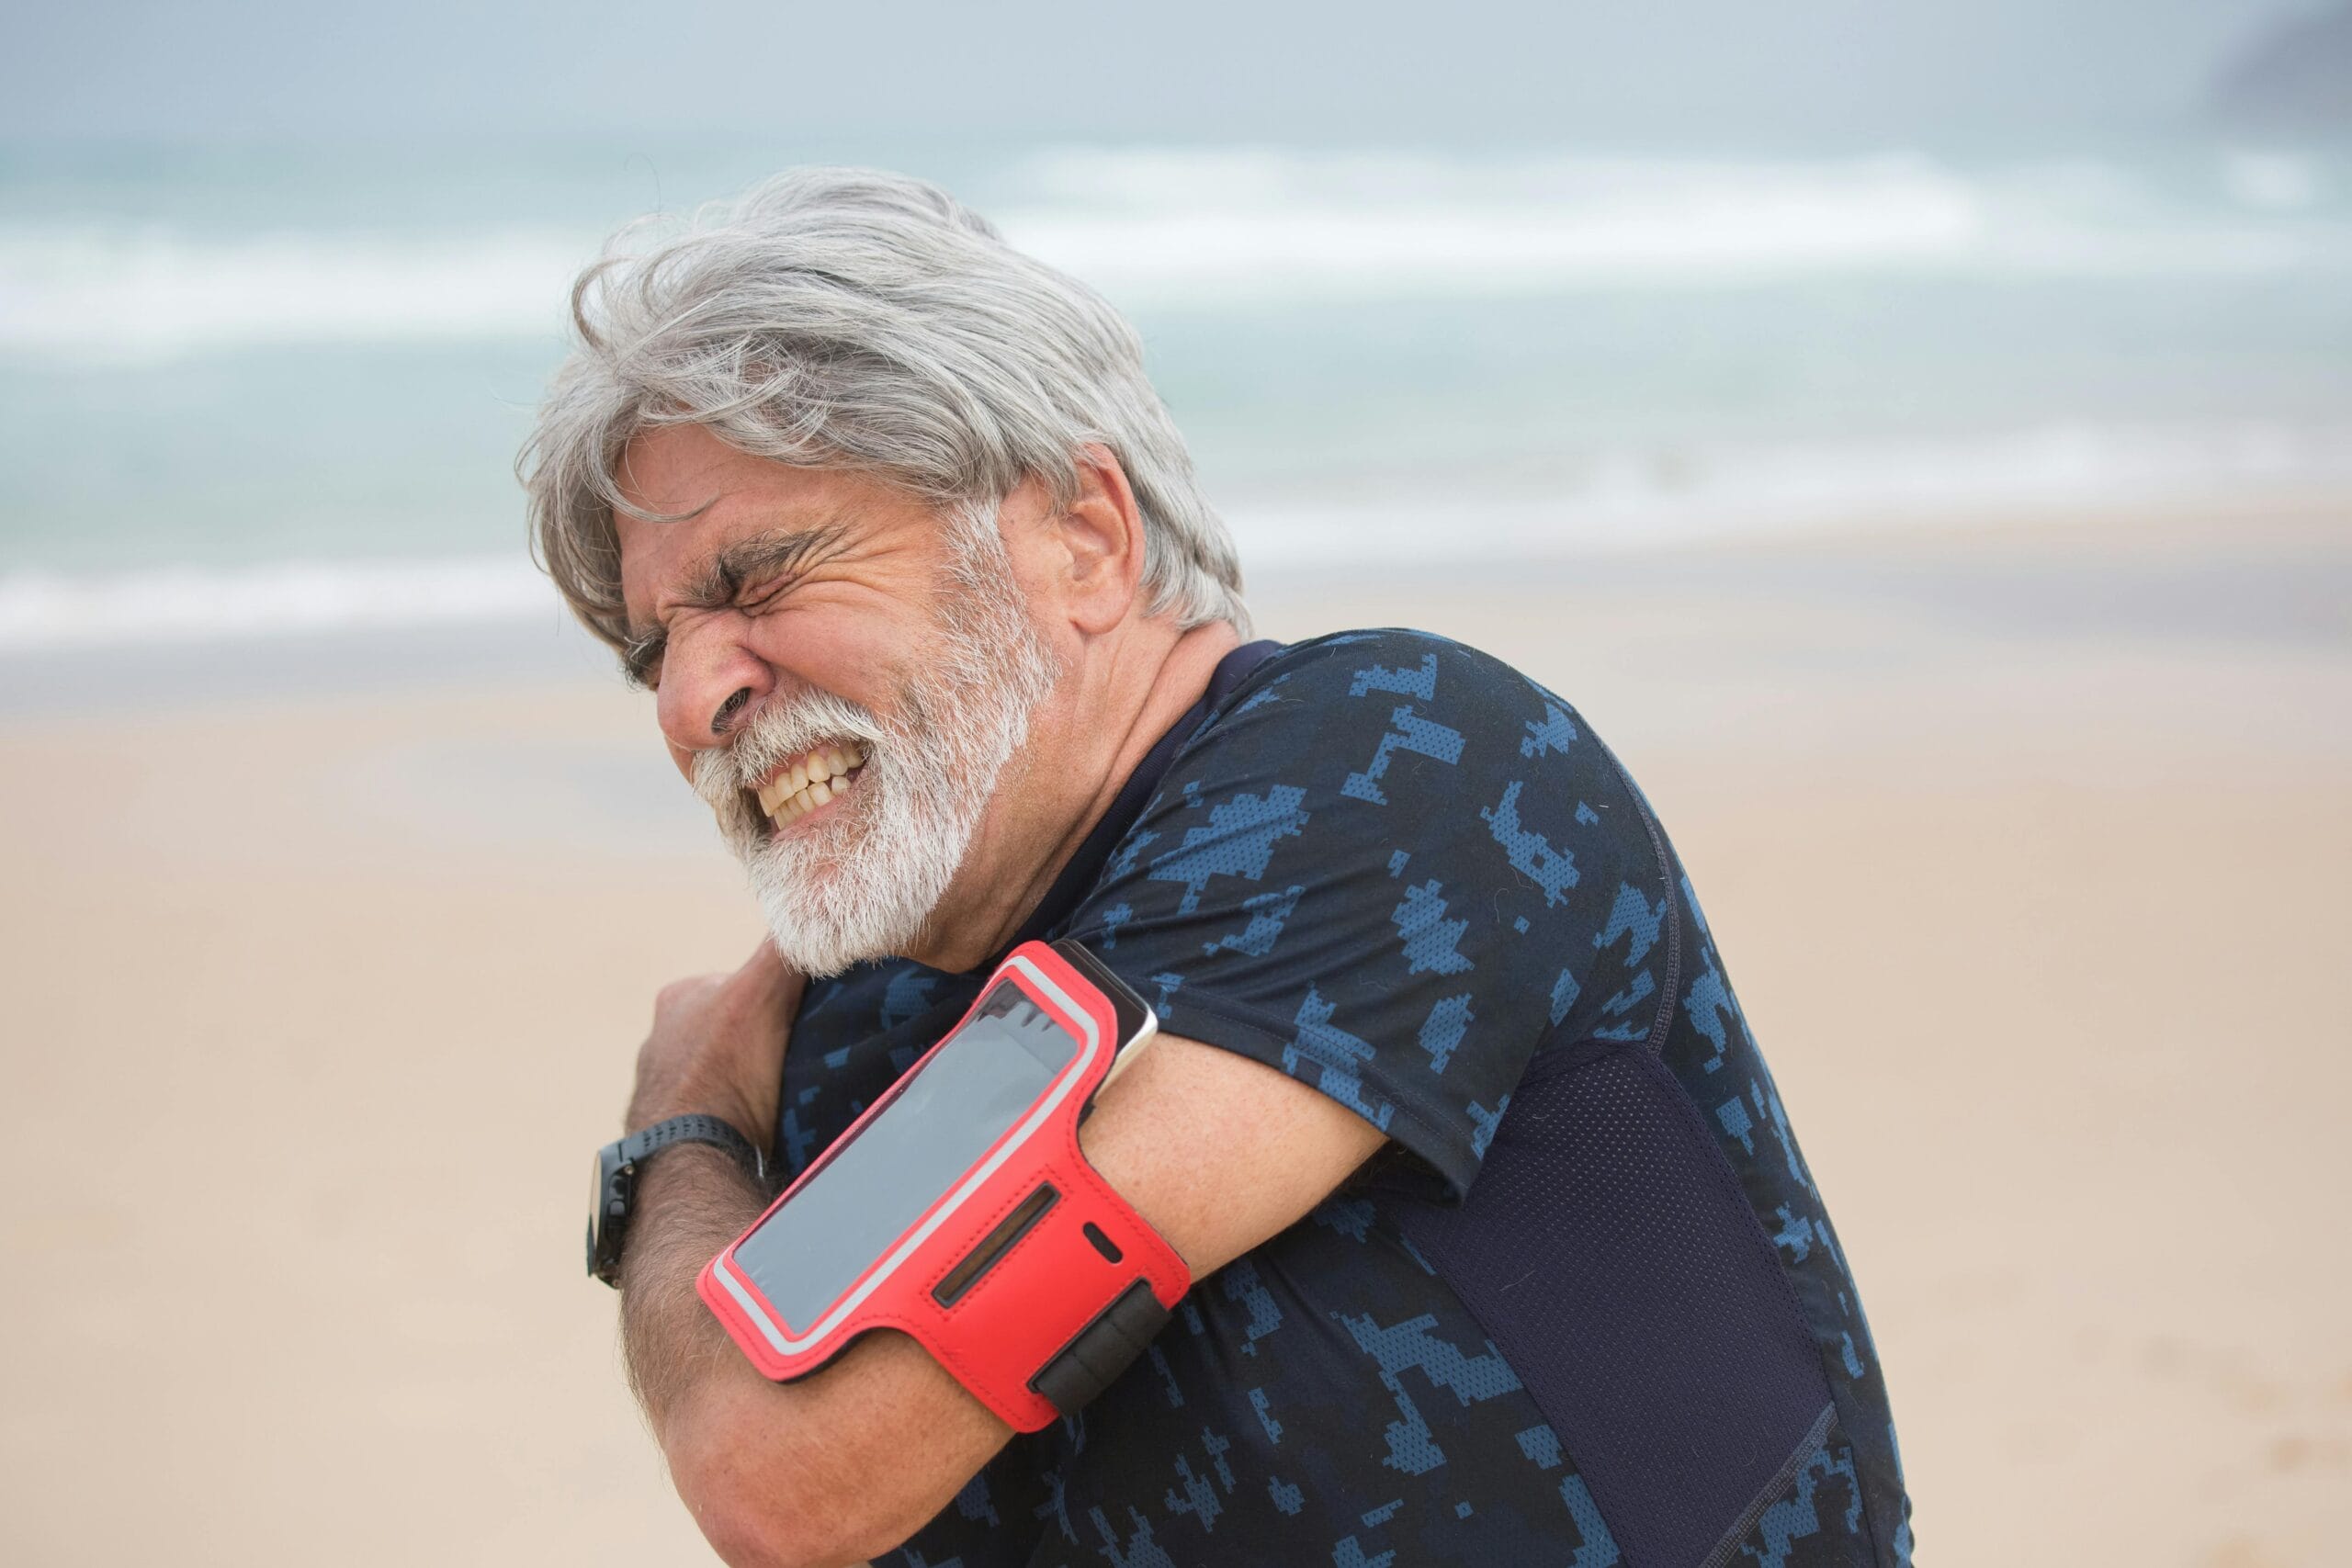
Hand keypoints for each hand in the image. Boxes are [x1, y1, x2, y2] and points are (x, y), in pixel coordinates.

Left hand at [625, 939, 805, 1147]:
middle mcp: (659, 1040)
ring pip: (719, 1072)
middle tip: (794, 1059)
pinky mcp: (665, 1132)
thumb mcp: (762, 992)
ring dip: (745, 1082)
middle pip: (729, 1028)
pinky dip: (731, 1117)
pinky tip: (753, 1128)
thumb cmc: (723, 1070)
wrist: (691, 1157)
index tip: (800, 1016)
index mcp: (677, 999)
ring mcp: (658, 1089)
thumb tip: (810, 908)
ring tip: (777, 1099)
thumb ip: (783, 949)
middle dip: (759, 1040)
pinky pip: (709, 1113)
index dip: (776, 995)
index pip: (740, 982)